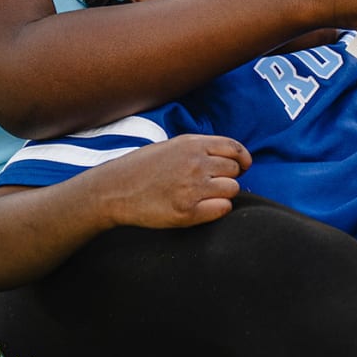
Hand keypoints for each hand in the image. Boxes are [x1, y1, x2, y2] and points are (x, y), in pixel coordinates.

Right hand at [99, 134, 248, 229]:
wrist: (113, 190)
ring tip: (204, 196)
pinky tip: (203, 208)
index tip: (242, 166)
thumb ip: (199, 148)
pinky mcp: (187, 212)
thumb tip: (230, 157)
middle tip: (211, 184)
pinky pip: (223, 209)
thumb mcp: (171, 146)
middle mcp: (195, 164)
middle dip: (228, 177)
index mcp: (192, 145)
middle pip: (235, 171)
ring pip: (232, 190)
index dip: (242, 159)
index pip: (235, 149)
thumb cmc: (141, 168)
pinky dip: (218, 209)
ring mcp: (192, 188)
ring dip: (223, 194)